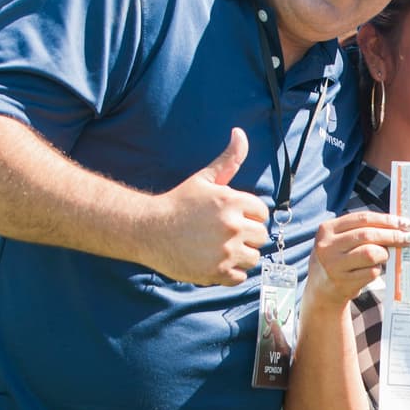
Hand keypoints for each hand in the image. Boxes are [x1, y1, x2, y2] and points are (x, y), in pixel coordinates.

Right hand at [145, 129, 270, 285]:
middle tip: (225, 234)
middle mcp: (232, 226)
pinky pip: (240, 276)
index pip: (261, 213)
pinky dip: (230, 273)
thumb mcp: (204, 179)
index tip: (232, 217)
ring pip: (253, 258)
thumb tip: (240, 133)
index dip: (248, 215)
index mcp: (232, 201)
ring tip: (220, 249)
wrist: (148, 230)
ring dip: (240, 255)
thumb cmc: (177, 203)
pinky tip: (215, 262)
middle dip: (246, 235)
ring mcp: (225, 251)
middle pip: (260, 236)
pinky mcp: (217, 272)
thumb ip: (228, 159)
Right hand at [304, 208, 409, 308]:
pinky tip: (374, 269)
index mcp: (327, 229)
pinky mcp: (344, 283)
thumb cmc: (338, 258)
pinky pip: (372, 272)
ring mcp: (335, 266)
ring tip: (385, 255)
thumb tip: (397, 225)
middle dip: (393, 235)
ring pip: (371, 253)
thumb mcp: (340, 240)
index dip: (387, 219)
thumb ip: (362, 230)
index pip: (362, 218)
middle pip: (368, 235)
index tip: (405, 223)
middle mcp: (328, 246)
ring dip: (384, 254)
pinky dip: (378, 269)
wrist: (321, 289)